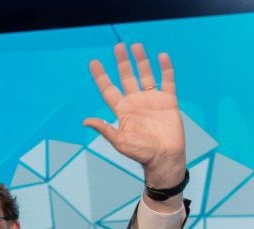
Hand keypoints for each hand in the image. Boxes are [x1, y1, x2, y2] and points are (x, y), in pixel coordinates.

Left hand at [83, 43, 185, 192]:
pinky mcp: (168, 101)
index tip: (93, 62)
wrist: (164, 158)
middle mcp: (135, 102)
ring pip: (145, 75)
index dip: (101, 76)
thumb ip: (105, 129)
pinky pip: (167, 81)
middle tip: (118, 47)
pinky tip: (162, 57)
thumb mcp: (120, 141)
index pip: (108, 89)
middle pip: (126, 77)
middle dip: (121, 62)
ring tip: (136, 46)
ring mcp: (152, 100)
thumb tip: (85, 121)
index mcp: (122, 111)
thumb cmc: (141, 153)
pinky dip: (165, 69)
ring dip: (141, 61)